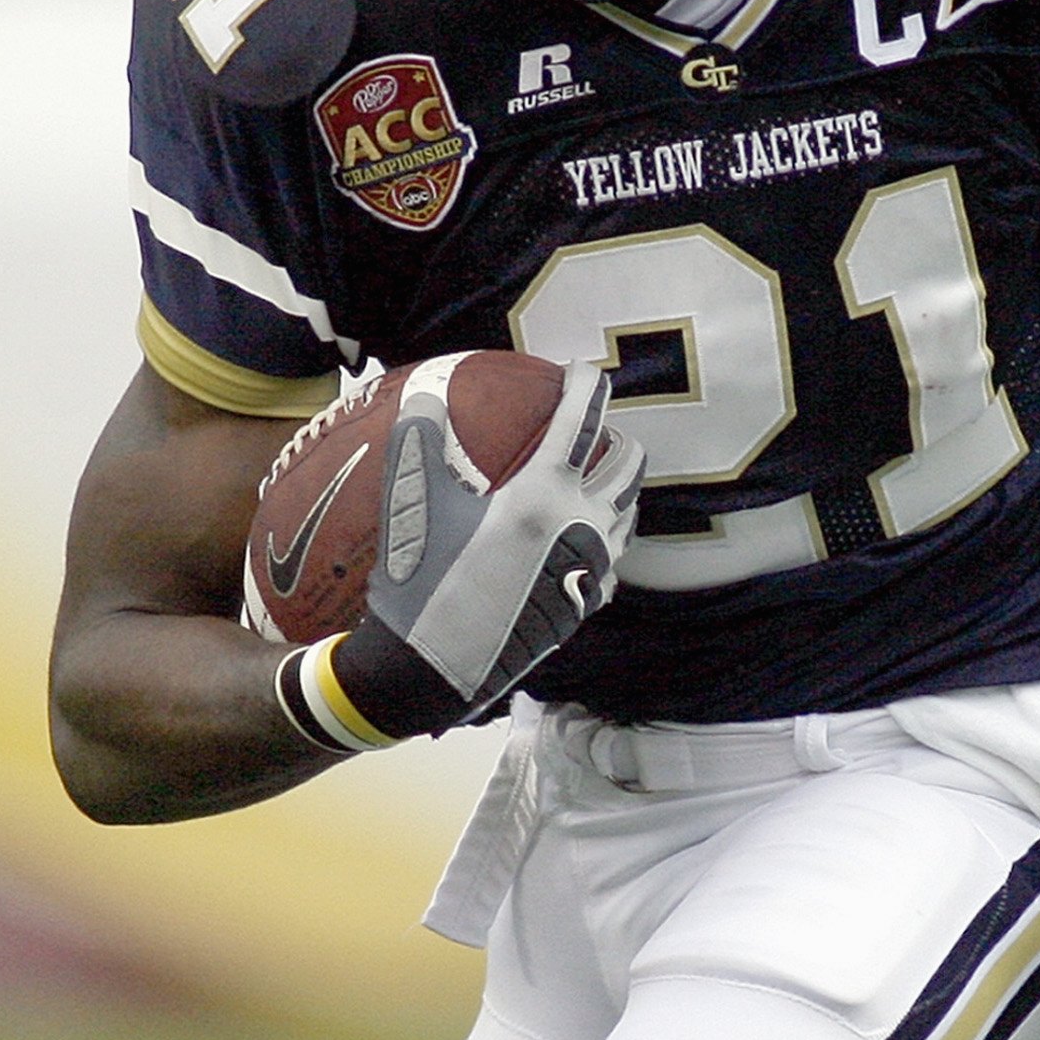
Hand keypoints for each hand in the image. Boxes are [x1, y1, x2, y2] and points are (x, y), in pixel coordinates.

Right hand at [336, 360, 644, 732]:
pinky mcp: (584, 605)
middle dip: (620, 438)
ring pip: (629, 514)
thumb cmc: (420, 582)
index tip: (582, 369)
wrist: (432, 670)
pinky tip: (585, 539)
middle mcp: (581, 529)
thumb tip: (425, 393)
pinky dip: (606, 537)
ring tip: (598, 477)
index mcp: (544, 496)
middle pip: (627, 467)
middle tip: (597, 429)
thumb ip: (420, 440)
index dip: (586, 387)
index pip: (580, 423)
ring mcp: (589, 571)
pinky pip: (613, 561)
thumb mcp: (411, 504)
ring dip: (620, 487)